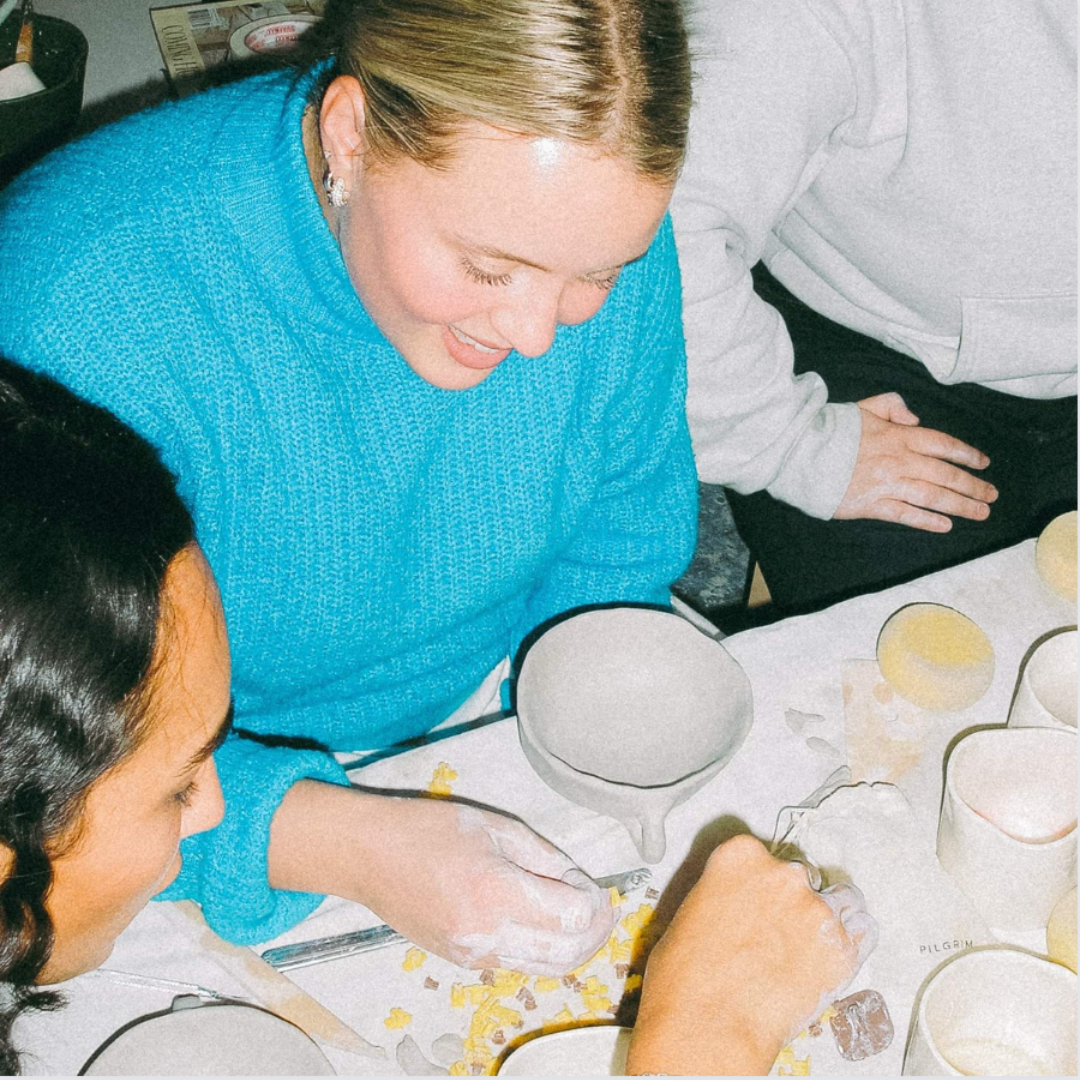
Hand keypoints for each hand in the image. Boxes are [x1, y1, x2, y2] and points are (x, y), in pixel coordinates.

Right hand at [268, 782, 612, 974]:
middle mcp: (487, 935)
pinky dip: (543, 950)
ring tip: (581, 916)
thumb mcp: (497, 827)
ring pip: (545, 968)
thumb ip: (545, 858)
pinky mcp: (464, 963)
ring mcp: (473, 956)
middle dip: (595, 933)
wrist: (369, 857)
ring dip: (573, 947)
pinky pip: (518, 964)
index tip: (600, 887)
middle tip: (603, 907)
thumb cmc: (429, 830)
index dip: (596, 904)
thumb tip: (579, 885)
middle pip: (566, 954)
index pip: (572, 918)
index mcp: (497, 893)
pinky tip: (544, 922)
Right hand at [627, 835, 876, 1075]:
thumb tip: (734, 910)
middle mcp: (782, 873)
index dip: (760, 881)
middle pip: (799, 876)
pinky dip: (853, 943)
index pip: (762, 853)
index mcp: (739, 855)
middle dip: (790, 902)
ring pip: (836, 901)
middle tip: (775, 933)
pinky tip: (834, 955)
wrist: (706, 1027)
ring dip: (822, 922)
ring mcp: (815, 909)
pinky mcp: (841, 948)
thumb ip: (722, 897)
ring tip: (805, 949)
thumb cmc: (685, 979)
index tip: (757, 897)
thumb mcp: (690, 915)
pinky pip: (863, 933)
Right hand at [834, 393, 996, 530]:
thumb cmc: (831, 430)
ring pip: (933, 496)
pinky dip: (927, 521)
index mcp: (898, 436)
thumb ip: (892, 405)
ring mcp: (886, 484)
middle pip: (945, 474)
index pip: (942, 444)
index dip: (966, 454)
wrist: (801, 453)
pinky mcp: (871, 505)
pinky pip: (906, 515)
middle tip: (992, 494)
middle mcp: (898, 461)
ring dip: (960, 505)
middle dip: (973, 485)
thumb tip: (915, 418)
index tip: (983, 463)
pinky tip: (945, 525)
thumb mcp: (863, 406)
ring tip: (980, 513)